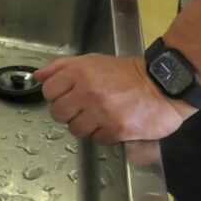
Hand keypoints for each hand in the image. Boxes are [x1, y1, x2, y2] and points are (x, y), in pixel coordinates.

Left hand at [35, 54, 192, 143]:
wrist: (162, 86)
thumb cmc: (125, 72)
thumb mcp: (92, 61)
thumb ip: (62, 68)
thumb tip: (38, 76)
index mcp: (79, 73)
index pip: (49, 92)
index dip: (57, 96)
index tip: (68, 96)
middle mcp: (88, 92)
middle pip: (58, 113)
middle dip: (68, 113)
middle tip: (83, 109)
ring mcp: (102, 113)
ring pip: (76, 129)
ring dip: (86, 125)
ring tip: (100, 116)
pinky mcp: (117, 130)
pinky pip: (97, 139)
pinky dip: (103, 134)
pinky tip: (113, 123)